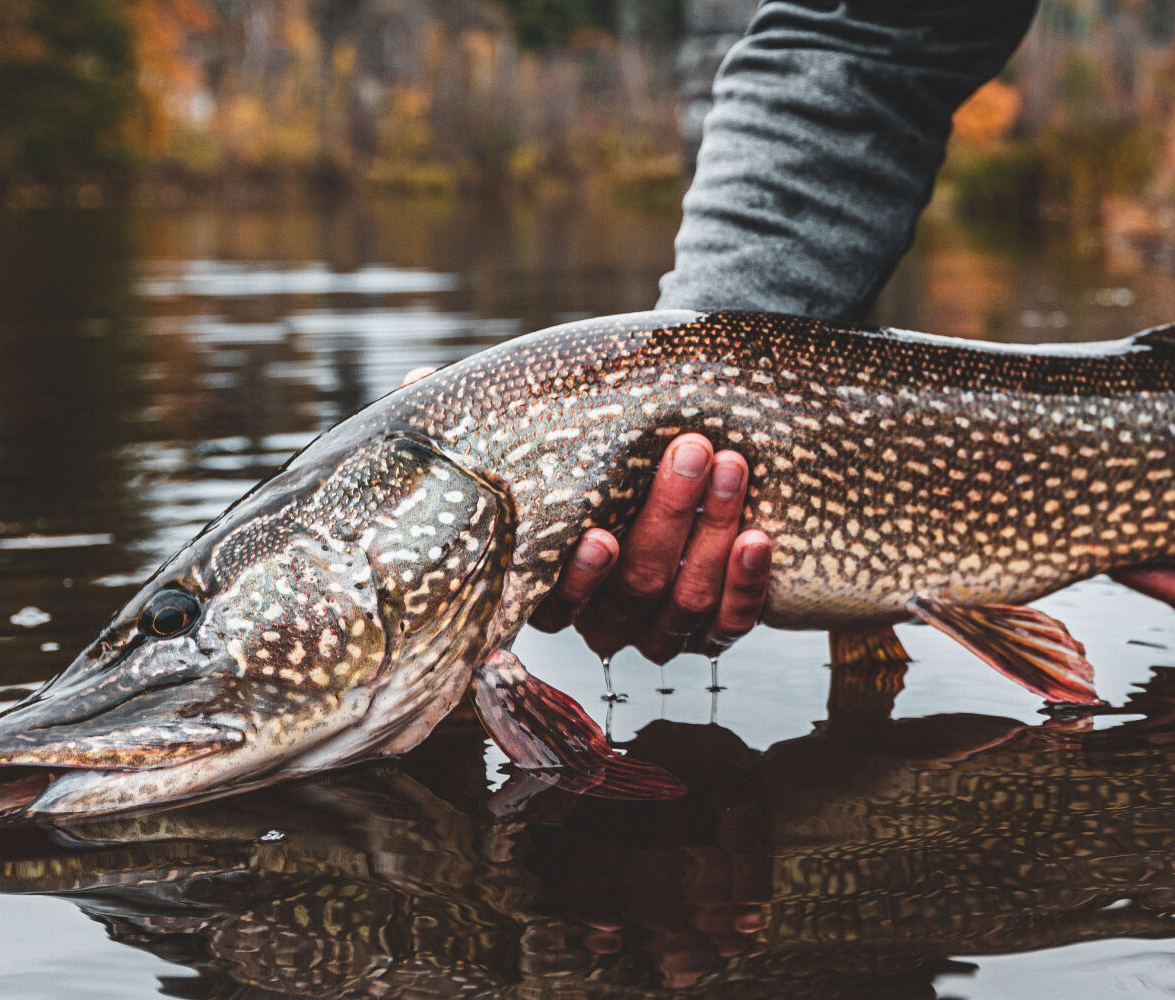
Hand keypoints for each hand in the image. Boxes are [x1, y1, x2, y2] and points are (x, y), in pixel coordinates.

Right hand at [400, 367, 771, 662]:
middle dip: (667, 520)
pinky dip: (747, 583)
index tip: (599, 532)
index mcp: (550, 588)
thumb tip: (415, 379)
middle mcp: (604, 620)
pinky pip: (732, 623)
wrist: (670, 458)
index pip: (557, 601)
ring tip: (730, 466)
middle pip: (636, 590)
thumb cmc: (589, 454)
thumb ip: (481, 420)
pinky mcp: (713, 629)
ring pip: (686, 602)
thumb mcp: (537, 437)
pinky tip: (759, 537)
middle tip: (692, 449)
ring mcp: (660, 629)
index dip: (579, 575)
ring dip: (712, 533)